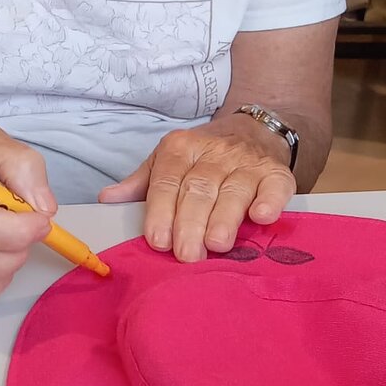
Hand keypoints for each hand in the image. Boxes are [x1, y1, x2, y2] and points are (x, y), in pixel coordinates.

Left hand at [99, 124, 295, 261]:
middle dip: (190, 223)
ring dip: (224, 218)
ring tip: (216, 244)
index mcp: (181, 148)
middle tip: (186, 255)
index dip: (161, 211)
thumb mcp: (168, 161)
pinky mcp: (277, 173)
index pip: (167, 180)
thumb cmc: (204, 157)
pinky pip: (275, 187)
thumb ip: (142, 183)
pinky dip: (269, 201)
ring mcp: (247, 162)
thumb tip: (107, 199)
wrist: (254, 130)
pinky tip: (261, 217)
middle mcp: (214, 152)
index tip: (158, 240)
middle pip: (198, 188)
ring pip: (233, 190)